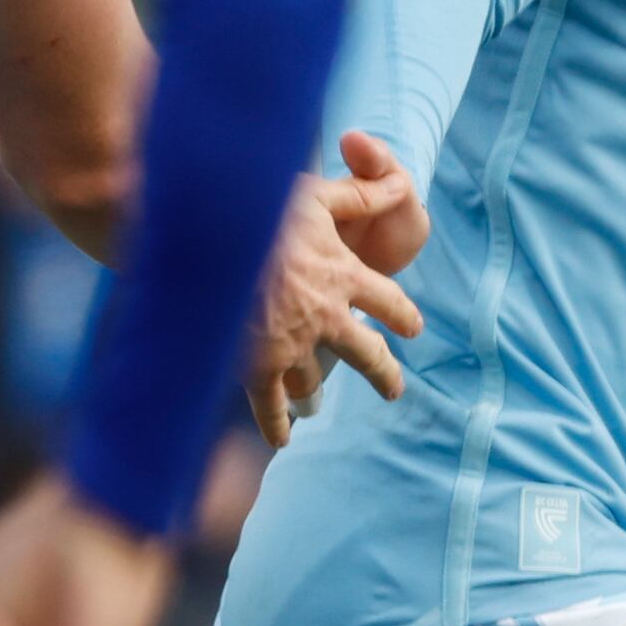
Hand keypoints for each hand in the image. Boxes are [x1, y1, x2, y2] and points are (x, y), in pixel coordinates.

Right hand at [243, 132, 430, 446]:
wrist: (213, 243)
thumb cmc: (264, 210)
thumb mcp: (318, 196)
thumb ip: (361, 196)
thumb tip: (403, 184)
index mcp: (344, 276)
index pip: (387, 301)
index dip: (402, 316)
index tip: (412, 329)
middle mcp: (327, 317)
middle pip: (367, 354)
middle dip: (383, 372)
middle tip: (393, 388)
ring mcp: (293, 345)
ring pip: (312, 380)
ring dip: (314, 395)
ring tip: (314, 406)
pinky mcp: (259, 365)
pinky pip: (272, 404)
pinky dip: (276, 425)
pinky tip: (280, 441)